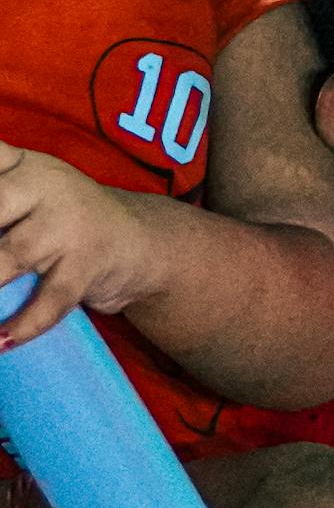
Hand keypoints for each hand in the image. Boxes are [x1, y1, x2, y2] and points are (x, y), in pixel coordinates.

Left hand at [0, 144, 158, 347]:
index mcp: (22, 165)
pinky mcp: (89, 267)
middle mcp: (46, 187)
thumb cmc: (66, 217)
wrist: (144, 242)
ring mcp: (70, 228)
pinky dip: (24, 325)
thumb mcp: (29, 181)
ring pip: (11, 256)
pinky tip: (2, 341)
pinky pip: (51, 300)